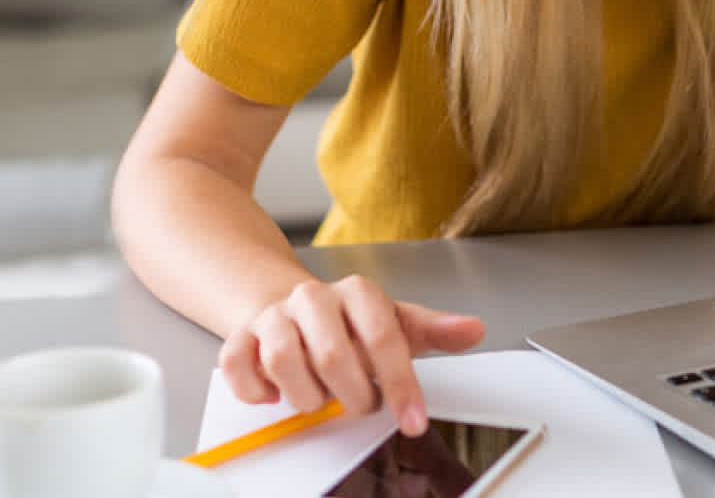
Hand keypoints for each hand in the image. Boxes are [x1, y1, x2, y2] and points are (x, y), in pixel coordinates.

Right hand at [219, 275, 485, 435]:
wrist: (295, 307)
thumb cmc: (351, 322)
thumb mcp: (396, 323)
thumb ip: (434, 330)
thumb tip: (475, 329)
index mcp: (358, 293)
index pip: (384, 338)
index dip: (401, 385)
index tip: (413, 421)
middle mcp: (314, 298)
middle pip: (333, 354)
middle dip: (351, 395)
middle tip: (358, 404)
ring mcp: (274, 316)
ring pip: (284, 361)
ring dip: (307, 396)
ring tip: (320, 397)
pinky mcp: (239, 337)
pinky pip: (239, 368)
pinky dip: (257, 391)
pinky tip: (276, 395)